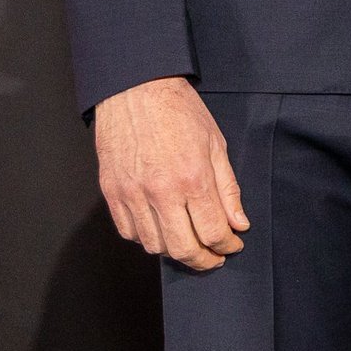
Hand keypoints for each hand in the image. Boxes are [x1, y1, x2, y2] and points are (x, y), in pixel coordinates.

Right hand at [93, 76, 248, 271]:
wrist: (135, 90)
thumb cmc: (179, 111)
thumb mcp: (215, 143)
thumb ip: (228, 188)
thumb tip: (238, 223)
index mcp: (192, 178)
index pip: (213, 232)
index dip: (227, 245)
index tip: (233, 245)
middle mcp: (161, 192)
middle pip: (183, 248)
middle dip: (204, 260)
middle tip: (214, 257)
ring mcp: (133, 195)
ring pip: (154, 246)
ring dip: (176, 251)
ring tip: (190, 242)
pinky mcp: (112, 194)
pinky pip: (129, 232)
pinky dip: (147, 238)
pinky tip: (161, 229)